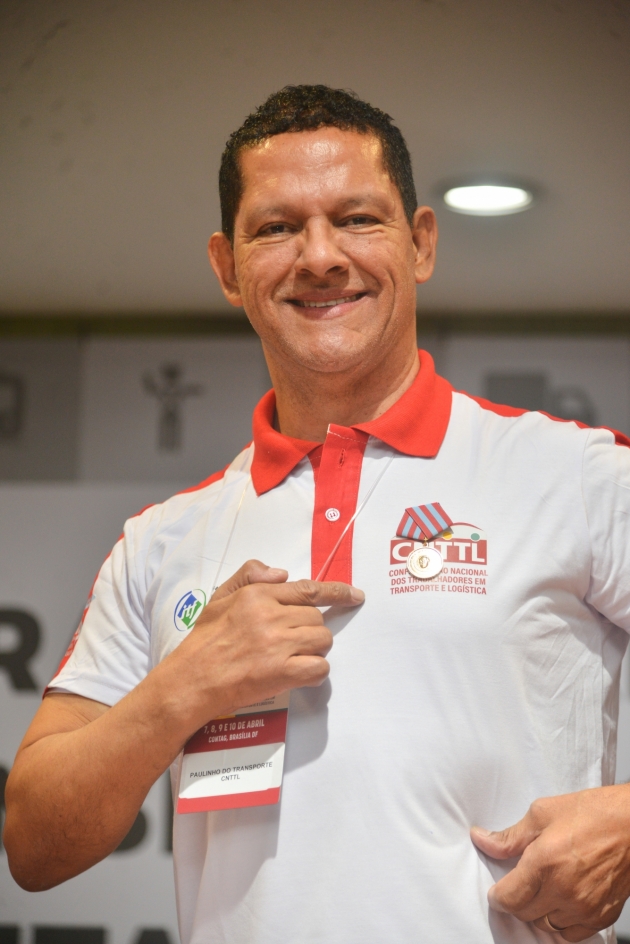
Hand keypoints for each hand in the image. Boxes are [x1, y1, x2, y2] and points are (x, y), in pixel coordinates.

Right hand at [159, 559, 364, 730]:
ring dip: (313, 650)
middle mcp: (270, 616)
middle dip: (310, 630)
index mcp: (257, 596)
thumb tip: (282, 573)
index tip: (354, 595)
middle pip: (317, 618)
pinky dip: (314, 672)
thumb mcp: (219, 597)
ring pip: (322, 640)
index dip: (336, 592)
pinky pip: (319, 668)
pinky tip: (297, 674)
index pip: (308, 589)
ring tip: (291, 657)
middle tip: (290, 641)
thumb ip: (248, 576)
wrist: (191, 681)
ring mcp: (277, 645)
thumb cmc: (203, 641)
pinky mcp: (281, 672)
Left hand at [471, 785, 629, 940]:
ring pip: (547, 926)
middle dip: (516, 902)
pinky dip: (562, 923)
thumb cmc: (593, 813)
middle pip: (525, 914)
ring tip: (542, 892)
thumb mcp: (543, 813)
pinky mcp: (602, 916)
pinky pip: (571, 934)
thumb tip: (482, 840)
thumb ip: (510, 835)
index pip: (509, 898)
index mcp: (545, 862)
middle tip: (518, 886)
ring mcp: (584, 907)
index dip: (497, 897)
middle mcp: (564, 890)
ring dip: (539, 913)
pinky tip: (561, 903)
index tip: (497, 891)